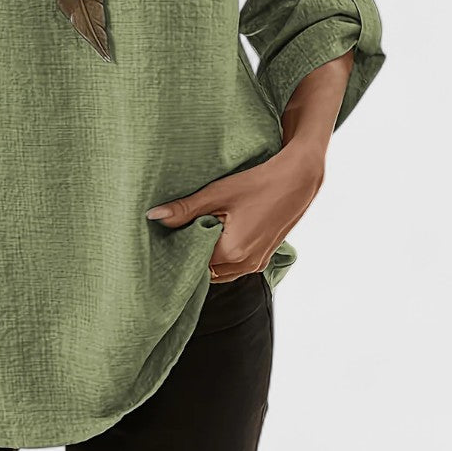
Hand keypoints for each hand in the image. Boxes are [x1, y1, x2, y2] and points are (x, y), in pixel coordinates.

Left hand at [146, 142, 326, 281]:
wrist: (298, 179)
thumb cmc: (259, 183)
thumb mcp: (217, 193)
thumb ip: (185, 209)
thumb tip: (153, 216)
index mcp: (233, 252)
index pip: (193, 264)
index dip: (177, 253)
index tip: (165, 241)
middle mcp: (246, 265)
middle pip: (206, 271)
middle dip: (191, 257)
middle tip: (175, 237)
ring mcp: (257, 264)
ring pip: (220, 271)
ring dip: (207, 257)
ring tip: (194, 234)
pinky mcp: (263, 257)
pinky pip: (234, 266)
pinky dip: (222, 256)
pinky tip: (215, 235)